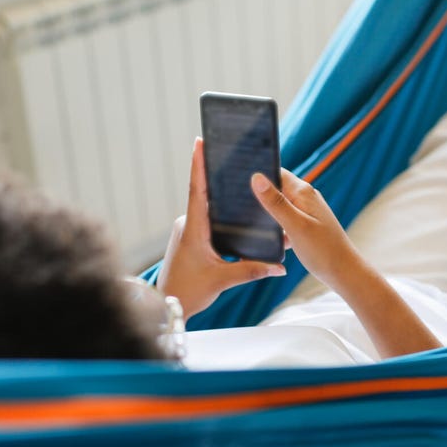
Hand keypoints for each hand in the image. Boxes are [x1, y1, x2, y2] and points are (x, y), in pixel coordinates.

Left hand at [157, 138, 286, 316]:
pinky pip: (207, 220)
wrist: (167, 305)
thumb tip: (280, 267)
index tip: (200, 141)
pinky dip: (220, 214)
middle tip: (232, 152)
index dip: (199, 164)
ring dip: (221, 195)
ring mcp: (188, 230)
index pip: (197, 189)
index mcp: (194, 228)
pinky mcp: (190, 239)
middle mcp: (189, 224)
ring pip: (207, 207)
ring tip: (240, 178)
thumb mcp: (223, 280)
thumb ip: (252, 270)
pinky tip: (236, 212)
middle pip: (204, 193)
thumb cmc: (189, 291)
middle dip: (217, 173)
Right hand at [249, 169, 362, 291]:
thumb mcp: (294, 225)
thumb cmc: (323, 250)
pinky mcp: (306, 226)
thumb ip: (275, 202)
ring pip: (279, 206)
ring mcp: (306, 212)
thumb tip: (256, 177)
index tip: (237, 182)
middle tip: (237, 206)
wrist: (344, 273)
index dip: (258, 175)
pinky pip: (284, 221)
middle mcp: (305, 198)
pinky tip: (266, 240)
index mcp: (303, 192)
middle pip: (276, 188)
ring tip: (248, 223)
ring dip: (266, 214)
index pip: (276, 172)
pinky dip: (275, 228)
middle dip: (259, 196)